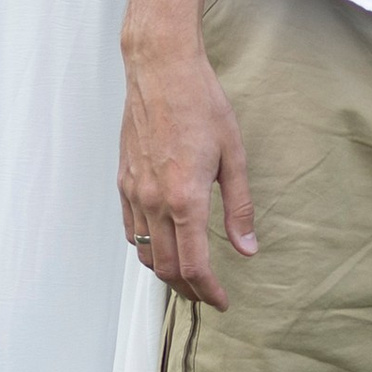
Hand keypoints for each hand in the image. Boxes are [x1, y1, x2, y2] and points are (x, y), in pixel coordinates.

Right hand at [120, 38, 255, 309]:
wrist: (160, 70)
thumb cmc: (200, 104)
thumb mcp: (234, 155)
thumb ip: (239, 207)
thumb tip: (248, 248)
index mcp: (185, 198)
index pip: (194, 265)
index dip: (208, 291)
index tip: (220, 301)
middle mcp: (154, 201)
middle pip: (167, 268)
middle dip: (188, 289)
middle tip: (207, 294)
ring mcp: (134, 192)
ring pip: (145, 252)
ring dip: (166, 272)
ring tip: (187, 276)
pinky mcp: (123, 180)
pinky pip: (130, 229)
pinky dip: (146, 247)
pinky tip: (161, 244)